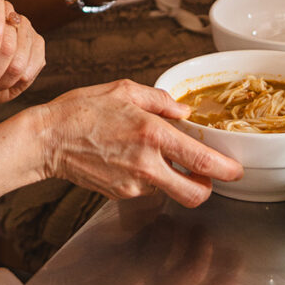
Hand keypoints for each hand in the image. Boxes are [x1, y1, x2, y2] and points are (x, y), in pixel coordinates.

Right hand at [37, 79, 242, 205]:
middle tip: (207, 174)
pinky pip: (147, 189)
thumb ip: (160, 100)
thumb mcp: (124, 90)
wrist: (47, 139)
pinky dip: (150, 178)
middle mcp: (147, 164)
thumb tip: (184, 112)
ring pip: (170, 191)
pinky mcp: (120, 194)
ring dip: (174, 179)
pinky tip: (134, 159)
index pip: (202, 161)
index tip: (236, 169)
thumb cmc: (81, 110)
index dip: (226, 169)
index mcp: (152, 134)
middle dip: (207, 188)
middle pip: (194, 194)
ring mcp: (134, 184)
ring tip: (158, 155)